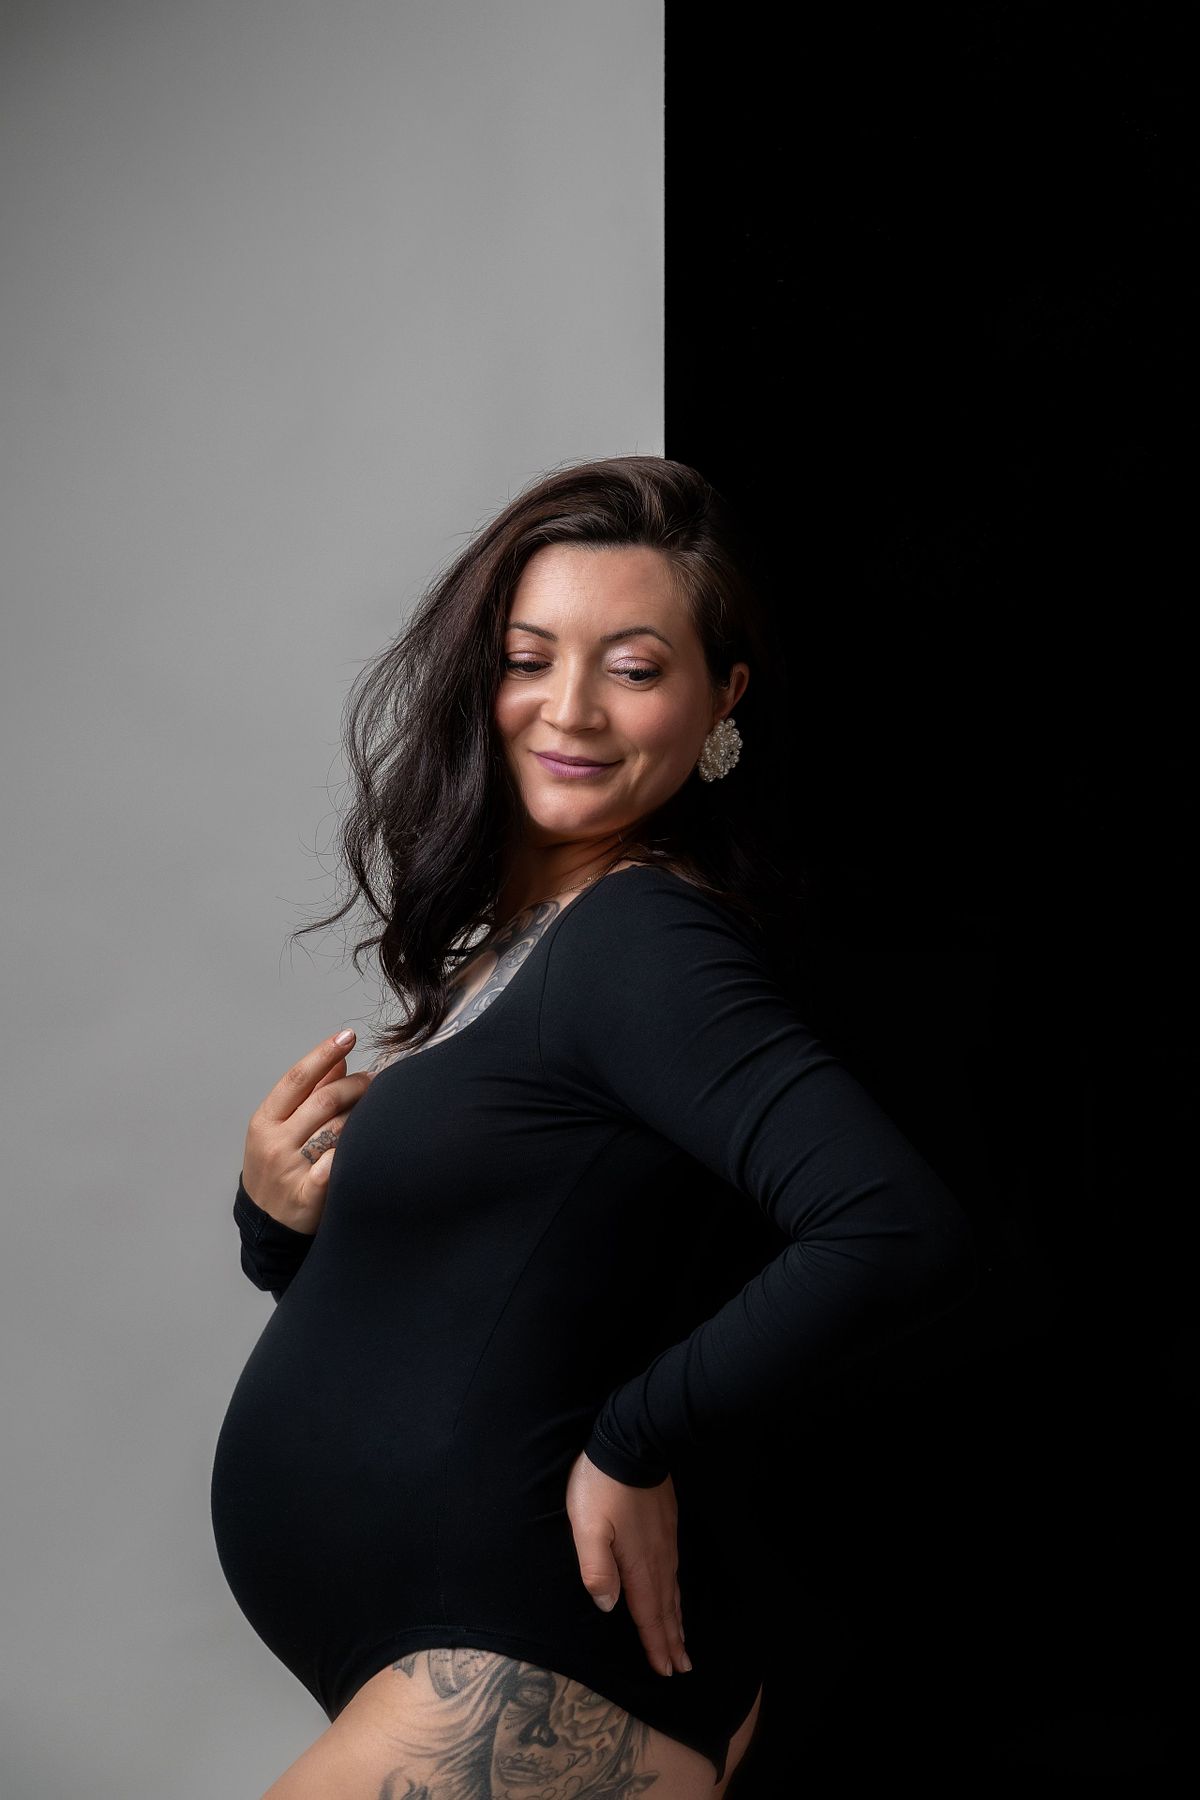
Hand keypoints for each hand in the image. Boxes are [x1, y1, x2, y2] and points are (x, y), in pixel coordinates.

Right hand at [240, 1029, 374, 1234]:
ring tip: (378, 1109)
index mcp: (264, 1121)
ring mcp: (289, 1171)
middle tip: (378, 1079)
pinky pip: (337, 1166)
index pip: (297, 1079)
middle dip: (356, 1085)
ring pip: (337, 1130)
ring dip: (362, 1115)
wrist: (265, 1223)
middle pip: (324, 1101)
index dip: (323, 1054)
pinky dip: (352, 1151)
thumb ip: (308, 1093)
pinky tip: (369, 1143)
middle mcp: (273, 1143)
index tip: (348, 1035)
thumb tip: (337, 1058)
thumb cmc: (276, 1166)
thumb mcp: (279, 1128)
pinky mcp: (306, 1196)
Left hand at [566, 1449, 691, 1677]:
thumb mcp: (586, 1526)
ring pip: (673, 1589)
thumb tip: (608, 1606)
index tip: (665, 1670)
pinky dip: (676, 1591)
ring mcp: (665, 1541)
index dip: (655, 1643)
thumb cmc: (601, 1486)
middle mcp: (657, 1558)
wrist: (631, 1442)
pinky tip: (675, 1592)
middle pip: (665, 1607)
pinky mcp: (666, 1525)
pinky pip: (674, 1570)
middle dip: (672, 1639)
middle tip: (681, 1667)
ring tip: (682, 1640)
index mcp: (637, 1563)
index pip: (648, 1613)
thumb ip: (596, 1567)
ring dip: (677, 1618)